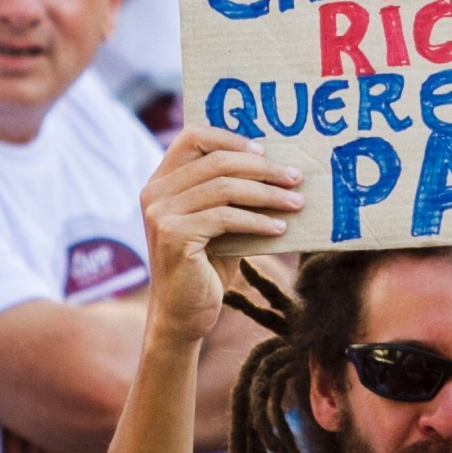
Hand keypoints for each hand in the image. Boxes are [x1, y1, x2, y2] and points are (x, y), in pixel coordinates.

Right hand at [139, 128, 302, 348]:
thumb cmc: (207, 266)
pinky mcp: (173, 235)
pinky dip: (258, 221)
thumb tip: (279, 169)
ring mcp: (160, 213)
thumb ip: (231, 194)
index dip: (230, 138)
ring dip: (267, 194)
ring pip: (224, 187)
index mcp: (161, 182)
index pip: (192, 138)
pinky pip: (225, 217)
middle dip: (263, 168)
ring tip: (297, 203)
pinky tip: (280, 228)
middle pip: (217, 161)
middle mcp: (154, 193)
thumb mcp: (219, 222)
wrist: (184, 314)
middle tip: (296, 177)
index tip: (266, 150)